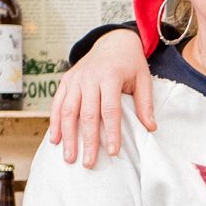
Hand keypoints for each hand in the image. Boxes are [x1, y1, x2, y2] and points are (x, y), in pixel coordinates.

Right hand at [47, 30, 154, 167]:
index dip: (111, 132)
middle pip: (87, 114)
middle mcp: (89, 77)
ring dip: (68, 136)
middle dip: (87, 141)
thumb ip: (145, 103)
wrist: (112, 42)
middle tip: (89, 163)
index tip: (113, 152)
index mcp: (110, 76)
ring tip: (70, 158)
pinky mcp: (66, 81)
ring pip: (68, 111)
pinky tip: (56, 140)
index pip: (110, 109)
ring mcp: (75, 79)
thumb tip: (150, 128)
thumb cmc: (130, 64)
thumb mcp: (143, 79)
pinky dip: (55, 123)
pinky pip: (57, 104)